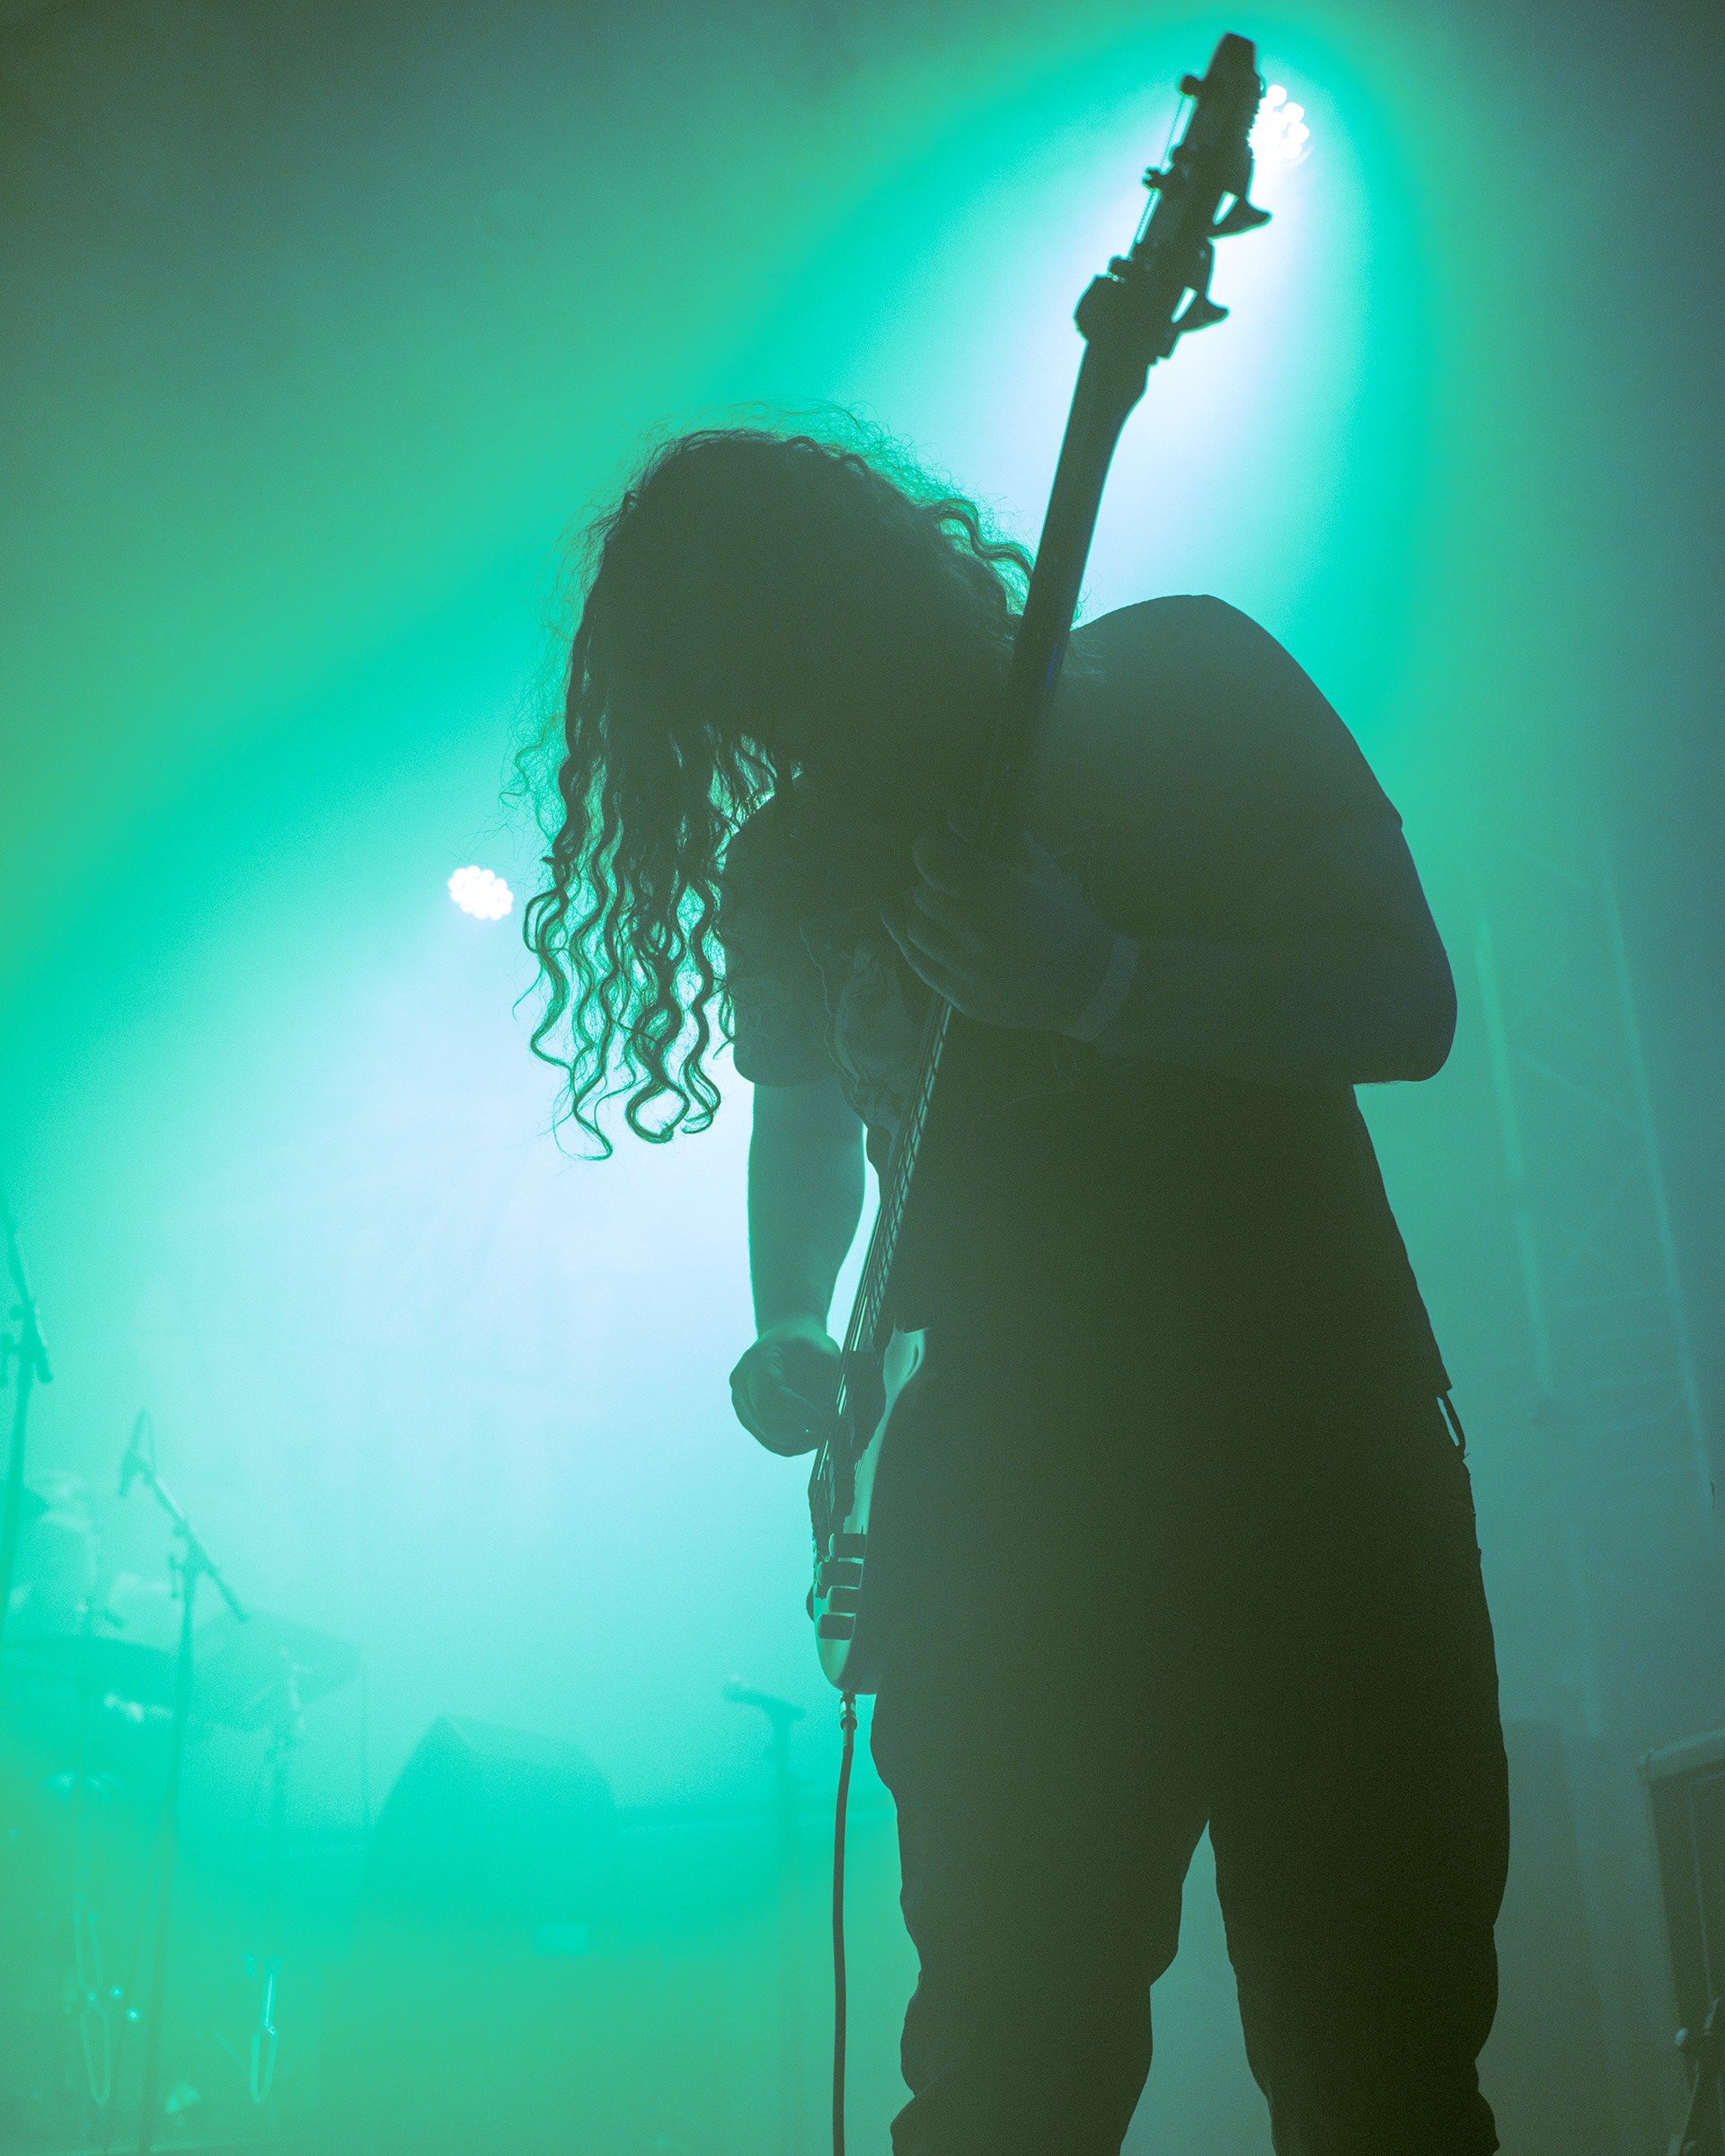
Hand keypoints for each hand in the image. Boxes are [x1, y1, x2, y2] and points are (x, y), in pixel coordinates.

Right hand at [729, 1313, 840, 1455]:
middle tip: (831, 1419)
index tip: (825, 1418)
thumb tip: (833, 1419)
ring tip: (823, 1422)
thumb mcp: (825, 1351)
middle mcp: (741, 1384)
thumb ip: (830, 1382)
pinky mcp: (749, 1419)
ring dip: (802, 1437)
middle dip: (804, 1427)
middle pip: (769, 1424)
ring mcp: (741, 1404)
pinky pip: (773, 1443)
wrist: (786, 1339)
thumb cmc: (806, 1343)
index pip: (768, 1400)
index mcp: (757, 1361)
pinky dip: (797, 1443)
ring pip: (772, 1438)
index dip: (798, 1414)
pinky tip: (813, 1432)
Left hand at [881, 820, 1112, 1032]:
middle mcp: (982, 931)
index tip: (937, 843)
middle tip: (950, 884)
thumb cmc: (1067, 921)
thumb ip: (1001, 839)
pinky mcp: (961, 995)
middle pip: (922, 894)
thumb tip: (955, 816)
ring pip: (914, 929)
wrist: (1089, 986)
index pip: (934, 860)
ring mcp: (969, 968)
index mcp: (1005, 892)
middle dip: (933, 883)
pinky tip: (929, 934)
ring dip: (925, 915)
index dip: (929, 845)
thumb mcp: (1043, 870)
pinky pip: (919, 963)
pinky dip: (918, 944)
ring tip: (945, 913)